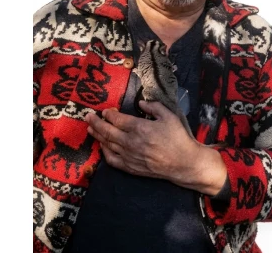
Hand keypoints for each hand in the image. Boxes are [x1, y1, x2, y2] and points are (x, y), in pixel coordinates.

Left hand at [86, 101, 226, 194]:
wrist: (183, 163)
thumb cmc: (178, 138)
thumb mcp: (169, 116)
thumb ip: (154, 107)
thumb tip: (141, 102)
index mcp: (140, 128)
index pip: (117, 119)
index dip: (108, 114)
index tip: (105, 110)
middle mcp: (131, 142)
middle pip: (108, 131)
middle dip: (96, 123)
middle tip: (88, 116)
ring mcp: (129, 156)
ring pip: (107, 144)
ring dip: (97, 136)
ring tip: (90, 129)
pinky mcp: (131, 168)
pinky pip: (112, 160)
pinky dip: (104, 152)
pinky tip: (102, 147)